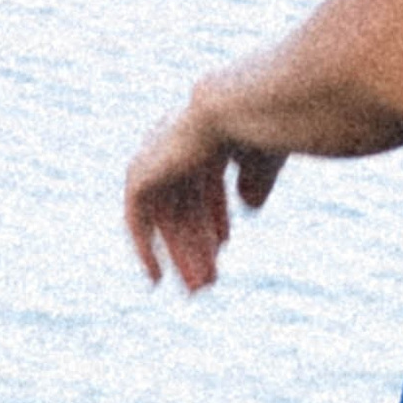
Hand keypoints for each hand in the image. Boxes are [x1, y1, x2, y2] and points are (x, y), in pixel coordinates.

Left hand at [124, 95, 282, 292]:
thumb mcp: (264, 159)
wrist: (233, 112)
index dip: (214, 214)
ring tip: (196, 289)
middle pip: (184, 202)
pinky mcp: (141, 172)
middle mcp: (176, 137)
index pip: (203, 178)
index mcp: (205, 127)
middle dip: (197, 243)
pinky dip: (146, 247)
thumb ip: (257, 180)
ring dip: (181, 254)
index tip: (223, 245)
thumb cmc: (262, 127)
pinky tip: (157, 277)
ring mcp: (156, 153)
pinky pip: (137, 218)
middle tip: (207, 281)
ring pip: (166, 214)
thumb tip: (249, 205)